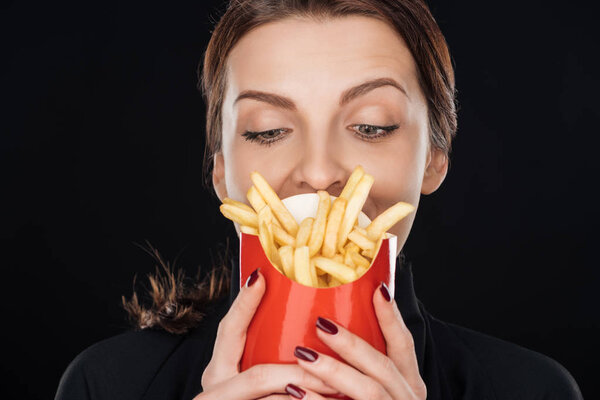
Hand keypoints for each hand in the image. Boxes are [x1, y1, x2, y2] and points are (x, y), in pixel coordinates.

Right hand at [195, 269, 336, 399]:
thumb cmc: (243, 399)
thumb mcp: (243, 382)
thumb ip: (265, 362)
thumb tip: (302, 335)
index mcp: (219, 373)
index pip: (229, 331)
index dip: (243, 305)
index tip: (260, 277)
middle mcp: (214, 391)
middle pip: (260, 375)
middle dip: (303, 371)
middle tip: (335, 363)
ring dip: (309, 396)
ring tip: (341, 392)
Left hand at [287, 282, 426, 398]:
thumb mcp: (377, 388)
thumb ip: (364, 364)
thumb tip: (330, 322)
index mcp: (409, 385)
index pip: (403, 344)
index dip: (391, 317)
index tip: (377, 290)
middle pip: (382, 369)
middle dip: (352, 345)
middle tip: (320, 324)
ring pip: (368, 393)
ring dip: (334, 373)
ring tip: (302, 355)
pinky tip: (295, 392)